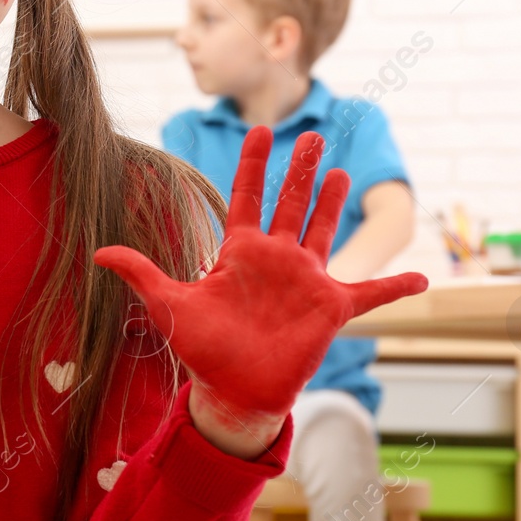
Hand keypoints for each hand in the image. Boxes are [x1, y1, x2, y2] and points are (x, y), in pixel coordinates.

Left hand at [95, 127, 427, 436]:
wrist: (233, 390)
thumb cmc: (203, 349)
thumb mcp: (168, 305)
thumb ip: (141, 273)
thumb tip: (98, 253)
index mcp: (239, 251)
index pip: (246, 196)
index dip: (253, 163)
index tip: (259, 129)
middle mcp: (275, 258)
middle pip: (291, 203)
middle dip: (302, 169)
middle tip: (314, 134)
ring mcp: (305, 280)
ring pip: (324, 229)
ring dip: (334, 202)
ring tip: (342, 169)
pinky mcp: (331, 308)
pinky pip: (370, 293)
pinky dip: (396, 286)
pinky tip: (422, 278)